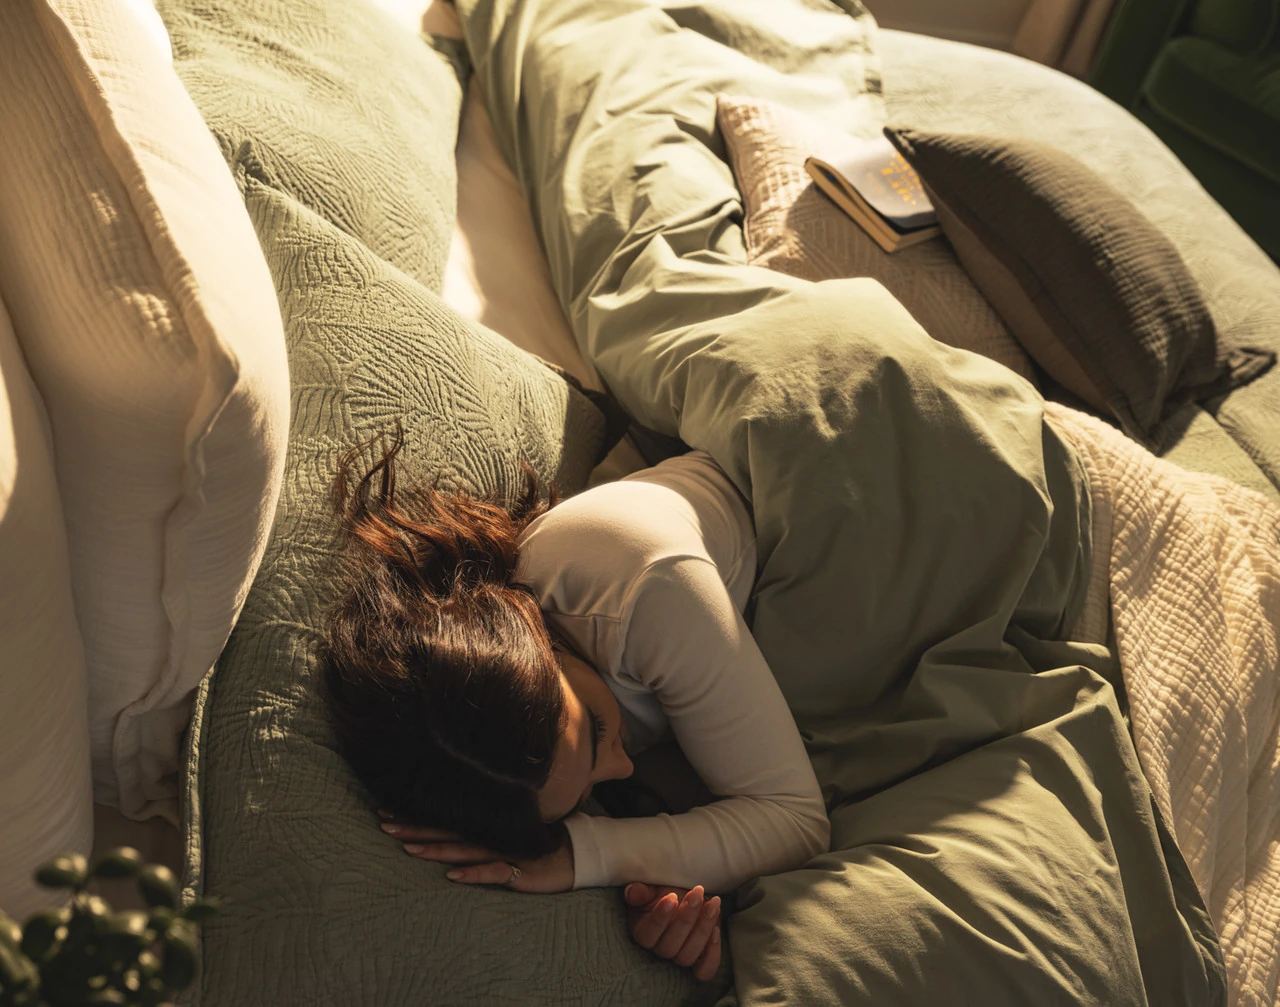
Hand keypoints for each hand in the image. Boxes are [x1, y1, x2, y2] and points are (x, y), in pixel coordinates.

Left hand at [378, 811, 574, 893]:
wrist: (581, 853)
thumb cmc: (543, 845)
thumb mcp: (510, 836)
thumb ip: (486, 832)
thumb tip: (456, 831)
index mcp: (486, 829)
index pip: (445, 821)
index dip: (416, 817)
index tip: (386, 811)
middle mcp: (491, 837)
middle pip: (447, 833)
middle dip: (414, 829)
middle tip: (383, 824)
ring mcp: (504, 853)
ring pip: (464, 850)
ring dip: (436, 850)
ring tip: (408, 849)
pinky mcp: (520, 871)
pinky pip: (494, 873)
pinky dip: (474, 873)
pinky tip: (453, 876)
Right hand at [624, 883, 721, 981]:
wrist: (685, 895)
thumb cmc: (665, 891)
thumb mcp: (650, 887)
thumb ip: (640, 891)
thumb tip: (633, 892)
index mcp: (643, 932)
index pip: (648, 935)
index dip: (660, 918)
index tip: (672, 897)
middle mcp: (660, 949)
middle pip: (670, 947)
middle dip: (686, 918)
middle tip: (697, 893)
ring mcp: (680, 955)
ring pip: (687, 956)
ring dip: (703, 929)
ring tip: (713, 904)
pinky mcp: (699, 959)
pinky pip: (704, 970)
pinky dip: (712, 955)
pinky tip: (717, 930)